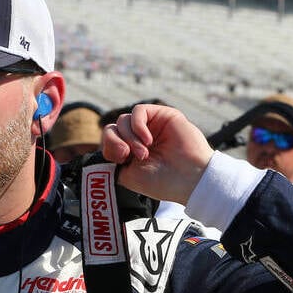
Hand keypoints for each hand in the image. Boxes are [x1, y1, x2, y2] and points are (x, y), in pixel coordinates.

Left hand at [100, 104, 214, 204]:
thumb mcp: (128, 176)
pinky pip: (138, 111)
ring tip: (143, 153)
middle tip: (128, 156)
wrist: (190, 179)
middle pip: (112, 128)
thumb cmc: (163, 182)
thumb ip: (111, 161)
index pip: (108, 141)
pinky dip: (137, 125)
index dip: (108, 147)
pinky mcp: (162, 115)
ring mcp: (150, 126)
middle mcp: (139, 138)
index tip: (120, 161)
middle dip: (115, 142)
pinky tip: (147, 140)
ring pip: (123, 120)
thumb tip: (103, 148)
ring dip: (129, 137)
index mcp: (130, 152)